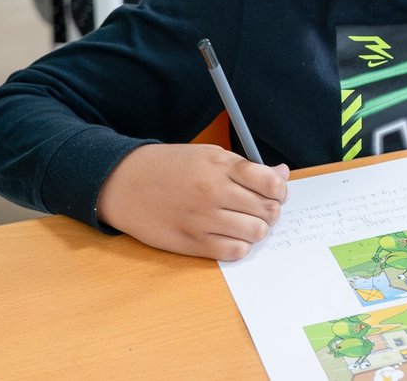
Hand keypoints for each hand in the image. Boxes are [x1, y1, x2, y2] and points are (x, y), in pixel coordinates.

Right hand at [97, 144, 289, 260]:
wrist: (125, 183)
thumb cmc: (170, 167)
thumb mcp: (209, 155)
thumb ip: (247, 168)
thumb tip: (281, 175)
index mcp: (221, 165)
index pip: (270, 182)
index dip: (280, 190)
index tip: (277, 193)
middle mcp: (214, 191)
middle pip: (267, 209)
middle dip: (271, 211)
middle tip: (261, 210)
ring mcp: (203, 219)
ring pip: (255, 232)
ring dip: (258, 230)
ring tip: (247, 223)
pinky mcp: (192, 243)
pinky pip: (234, 251)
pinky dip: (241, 246)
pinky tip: (232, 237)